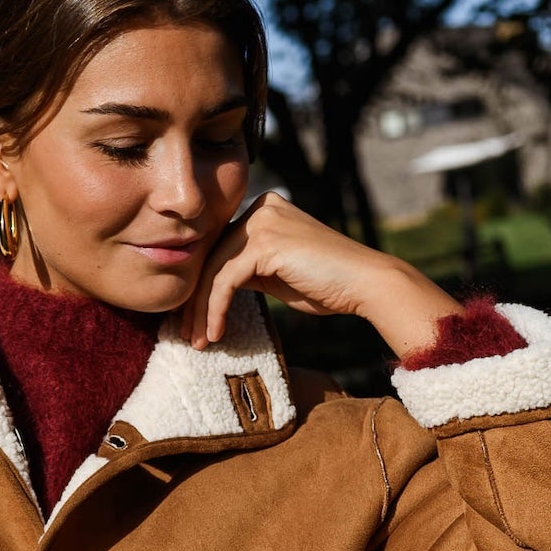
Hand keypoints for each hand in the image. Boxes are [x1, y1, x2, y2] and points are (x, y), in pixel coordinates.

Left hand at [180, 190, 459, 360]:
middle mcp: (260, 208)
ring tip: (197, 341)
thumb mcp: (277, 273)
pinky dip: (215, 309)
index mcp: (264, 210)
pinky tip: (215, 333)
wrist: (366, 284)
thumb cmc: (328, 285)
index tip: (191, 320)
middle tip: (185, 334)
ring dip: (200, 310)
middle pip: (212, 256)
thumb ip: (247, 270)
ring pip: (214, 270)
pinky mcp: (264, 244)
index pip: (219, 247)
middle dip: (194, 300)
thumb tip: (213, 286)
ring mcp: (262, 222)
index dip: (200, 285)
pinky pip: (226, 280)